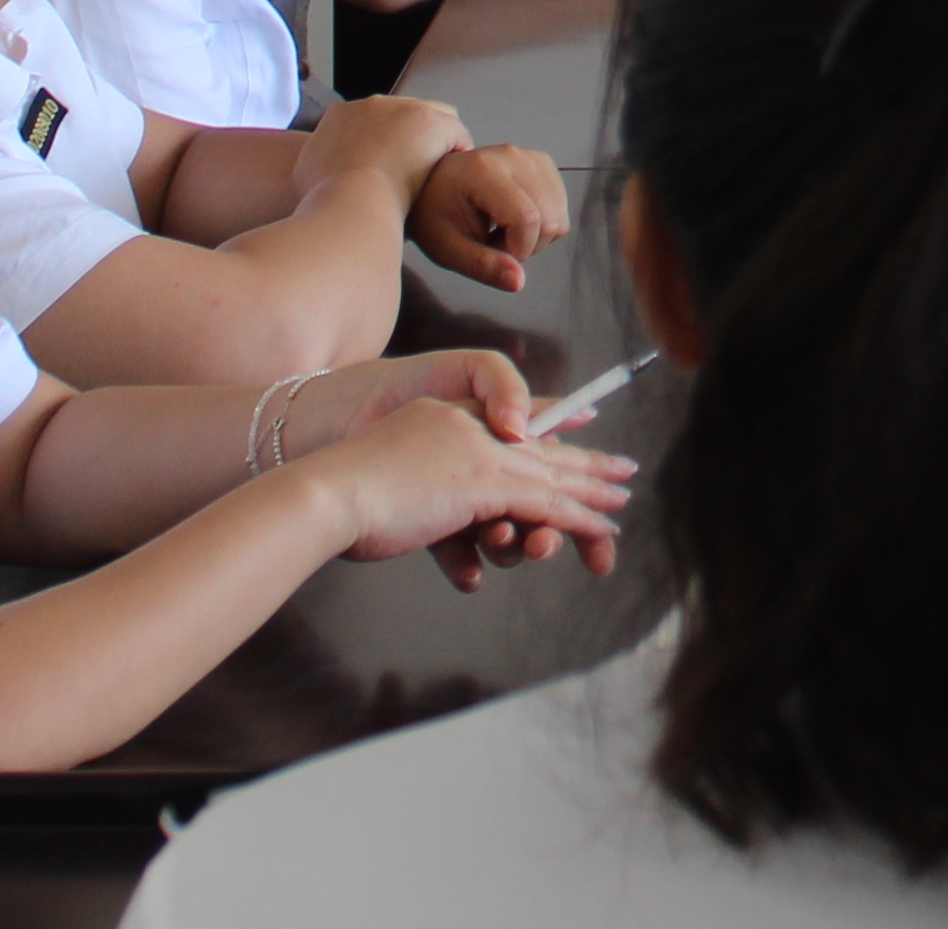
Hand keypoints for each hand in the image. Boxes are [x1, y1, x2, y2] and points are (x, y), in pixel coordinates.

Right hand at [281, 353, 634, 589]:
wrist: (325, 492)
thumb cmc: (340, 496)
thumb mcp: (383, 479)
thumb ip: (418, 493)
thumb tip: (437, 516)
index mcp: (444, 419)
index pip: (506, 422)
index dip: (544, 425)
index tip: (577, 423)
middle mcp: (468, 430)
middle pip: (538, 451)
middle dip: (582, 466)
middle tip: (623, 471)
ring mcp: (480, 455)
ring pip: (550, 477)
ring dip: (588, 494)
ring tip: (618, 505)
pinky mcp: (486, 482)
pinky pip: (547, 503)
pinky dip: (580, 517)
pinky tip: (603, 528)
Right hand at [296, 90, 469, 192]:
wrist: (351, 200)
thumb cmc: (328, 199)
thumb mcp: (307, 175)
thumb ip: (318, 163)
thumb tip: (323, 167)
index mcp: (341, 114)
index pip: (372, 120)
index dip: (384, 143)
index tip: (389, 166)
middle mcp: (372, 104)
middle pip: (403, 116)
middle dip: (410, 140)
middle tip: (417, 171)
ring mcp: (405, 108)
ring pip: (434, 120)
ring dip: (436, 143)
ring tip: (439, 173)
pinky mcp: (432, 122)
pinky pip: (456, 134)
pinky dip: (456, 152)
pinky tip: (453, 174)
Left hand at [408, 142, 569, 291]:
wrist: (431, 186)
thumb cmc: (434, 216)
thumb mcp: (448, 249)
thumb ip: (483, 266)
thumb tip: (519, 283)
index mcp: (484, 171)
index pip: (527, 219)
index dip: (516, 249)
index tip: (489, 251)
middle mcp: (513, 156)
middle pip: (549, 220)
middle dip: (526, 245)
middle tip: (491, 241)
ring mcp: (530, 157)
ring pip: (559, 216)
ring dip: (535, 235)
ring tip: (501, 229)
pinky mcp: (541, 163)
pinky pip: (560, 207)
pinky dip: (543, 223)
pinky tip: (514, 219)